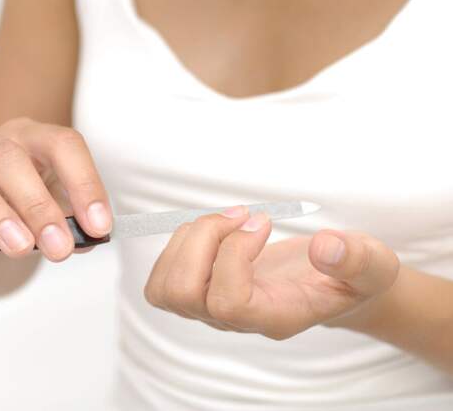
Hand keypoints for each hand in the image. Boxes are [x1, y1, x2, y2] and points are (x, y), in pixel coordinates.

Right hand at [0, 118, 111, 260]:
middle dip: (38, 206)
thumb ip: (74, 222)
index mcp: (35, 139)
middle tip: (59, 248)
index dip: (84, 183)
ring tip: (20, 248)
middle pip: (11, 159)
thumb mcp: (57, 210)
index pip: (63, 145)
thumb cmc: (26, 207)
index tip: (99, 225)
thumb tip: (90, 238)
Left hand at [144, 206, 399, 339]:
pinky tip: (213, 230)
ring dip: (189, 238)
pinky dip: (178, 244)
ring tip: (227, 219)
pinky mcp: (198, 293)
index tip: (262, 221)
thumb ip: (356, 260)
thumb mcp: (372, 265)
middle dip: (204, 239)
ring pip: (166, 287)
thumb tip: (323, 246)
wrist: (331, 283)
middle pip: (184, 294)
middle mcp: (236, 321)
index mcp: (274, 317)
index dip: (234, 254)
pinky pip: (162, 279)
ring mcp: (212, 311)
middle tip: (240, 214)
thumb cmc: (350, 275)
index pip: (228, 304)